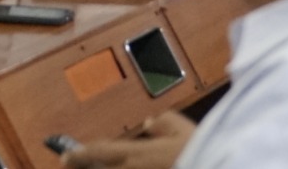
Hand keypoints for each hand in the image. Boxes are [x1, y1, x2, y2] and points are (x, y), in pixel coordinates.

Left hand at [61, 111, 196, 168]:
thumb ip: (163, 123)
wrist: (223, 166)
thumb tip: (149, 122)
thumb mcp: (184, 129)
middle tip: (71, 166)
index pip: (100, 152)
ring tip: (92, 167)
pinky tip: (123, 168)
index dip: (79, 155)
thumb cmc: (202, 150)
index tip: (64, 158)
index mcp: (138, 153)